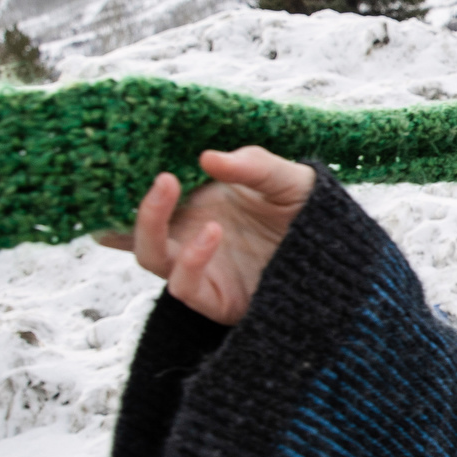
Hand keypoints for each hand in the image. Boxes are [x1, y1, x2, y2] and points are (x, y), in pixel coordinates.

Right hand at [94, 147, 315, 325]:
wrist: (341, 254)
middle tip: (153, 172)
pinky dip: (191, 260)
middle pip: (134, 229)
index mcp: (196, 207)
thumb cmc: (309, 210)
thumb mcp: (284, 178)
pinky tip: (212, 231)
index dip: (121, 187)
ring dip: (150, 224)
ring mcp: (201, 269)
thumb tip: (205, 157)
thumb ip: (250, 165)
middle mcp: (190, 237)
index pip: (145, 201)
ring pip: (151, 256)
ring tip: (171, 184)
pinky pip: (184, 286)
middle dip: (130, 203)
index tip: (116, 158)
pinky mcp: (217, 300)